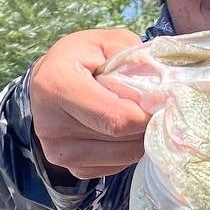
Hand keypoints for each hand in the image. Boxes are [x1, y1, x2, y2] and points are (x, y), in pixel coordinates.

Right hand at [28, 28, 150, 178]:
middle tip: (153, 107)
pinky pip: (115, 167)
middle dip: (146, 124)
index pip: (116, 117)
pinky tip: (120, 132)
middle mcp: (51, 124)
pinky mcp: (71, 168)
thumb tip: (160, 91)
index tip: (162, 102)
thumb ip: (134, 58)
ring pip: (123, 157)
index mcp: (56, 85)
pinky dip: (127, 151)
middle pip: (121, 138)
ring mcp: (59, 151)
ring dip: (139, 139)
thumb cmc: (78, 59)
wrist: (47, 84)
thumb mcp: (105, 42)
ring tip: (135, 116)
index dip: (147, 113)